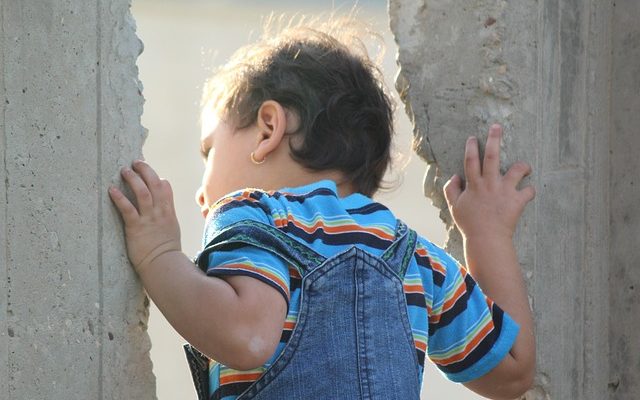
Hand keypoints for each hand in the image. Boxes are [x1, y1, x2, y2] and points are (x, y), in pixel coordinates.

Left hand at [108, 159, 180, 275]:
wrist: (163, 265)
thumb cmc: (166, 251)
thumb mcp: (171, 230)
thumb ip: (166, 216)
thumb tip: (162, 210)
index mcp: (168, 212)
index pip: (165, 187)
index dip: (156, 178)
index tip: (148, 173)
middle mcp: (160, 212)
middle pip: (155, 184)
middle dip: (145, 171)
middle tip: (135, 163)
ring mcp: (149, 219)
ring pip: (143, 192)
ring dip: (133, 179)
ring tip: (124, 170)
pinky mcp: (136, 227)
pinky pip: (128, 209)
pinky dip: (119, 198)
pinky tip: (111, 190)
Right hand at [443, 124, 534, 240]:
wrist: (486, 239)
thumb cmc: (469, 224)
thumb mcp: (454, 207)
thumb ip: (451, 190)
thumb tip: (454, 176)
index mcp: (474, 185)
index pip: (470, 161)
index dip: (471, 147)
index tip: (472, 138)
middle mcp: (489, 184)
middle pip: (492, 156)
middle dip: (494, 139)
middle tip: (497, 126)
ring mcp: (504, 191)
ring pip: (517, 170)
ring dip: (523, 166)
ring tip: (525, 166)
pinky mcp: (517, 201)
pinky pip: (528, 191)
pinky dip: (529, 191)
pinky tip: (527, 193)